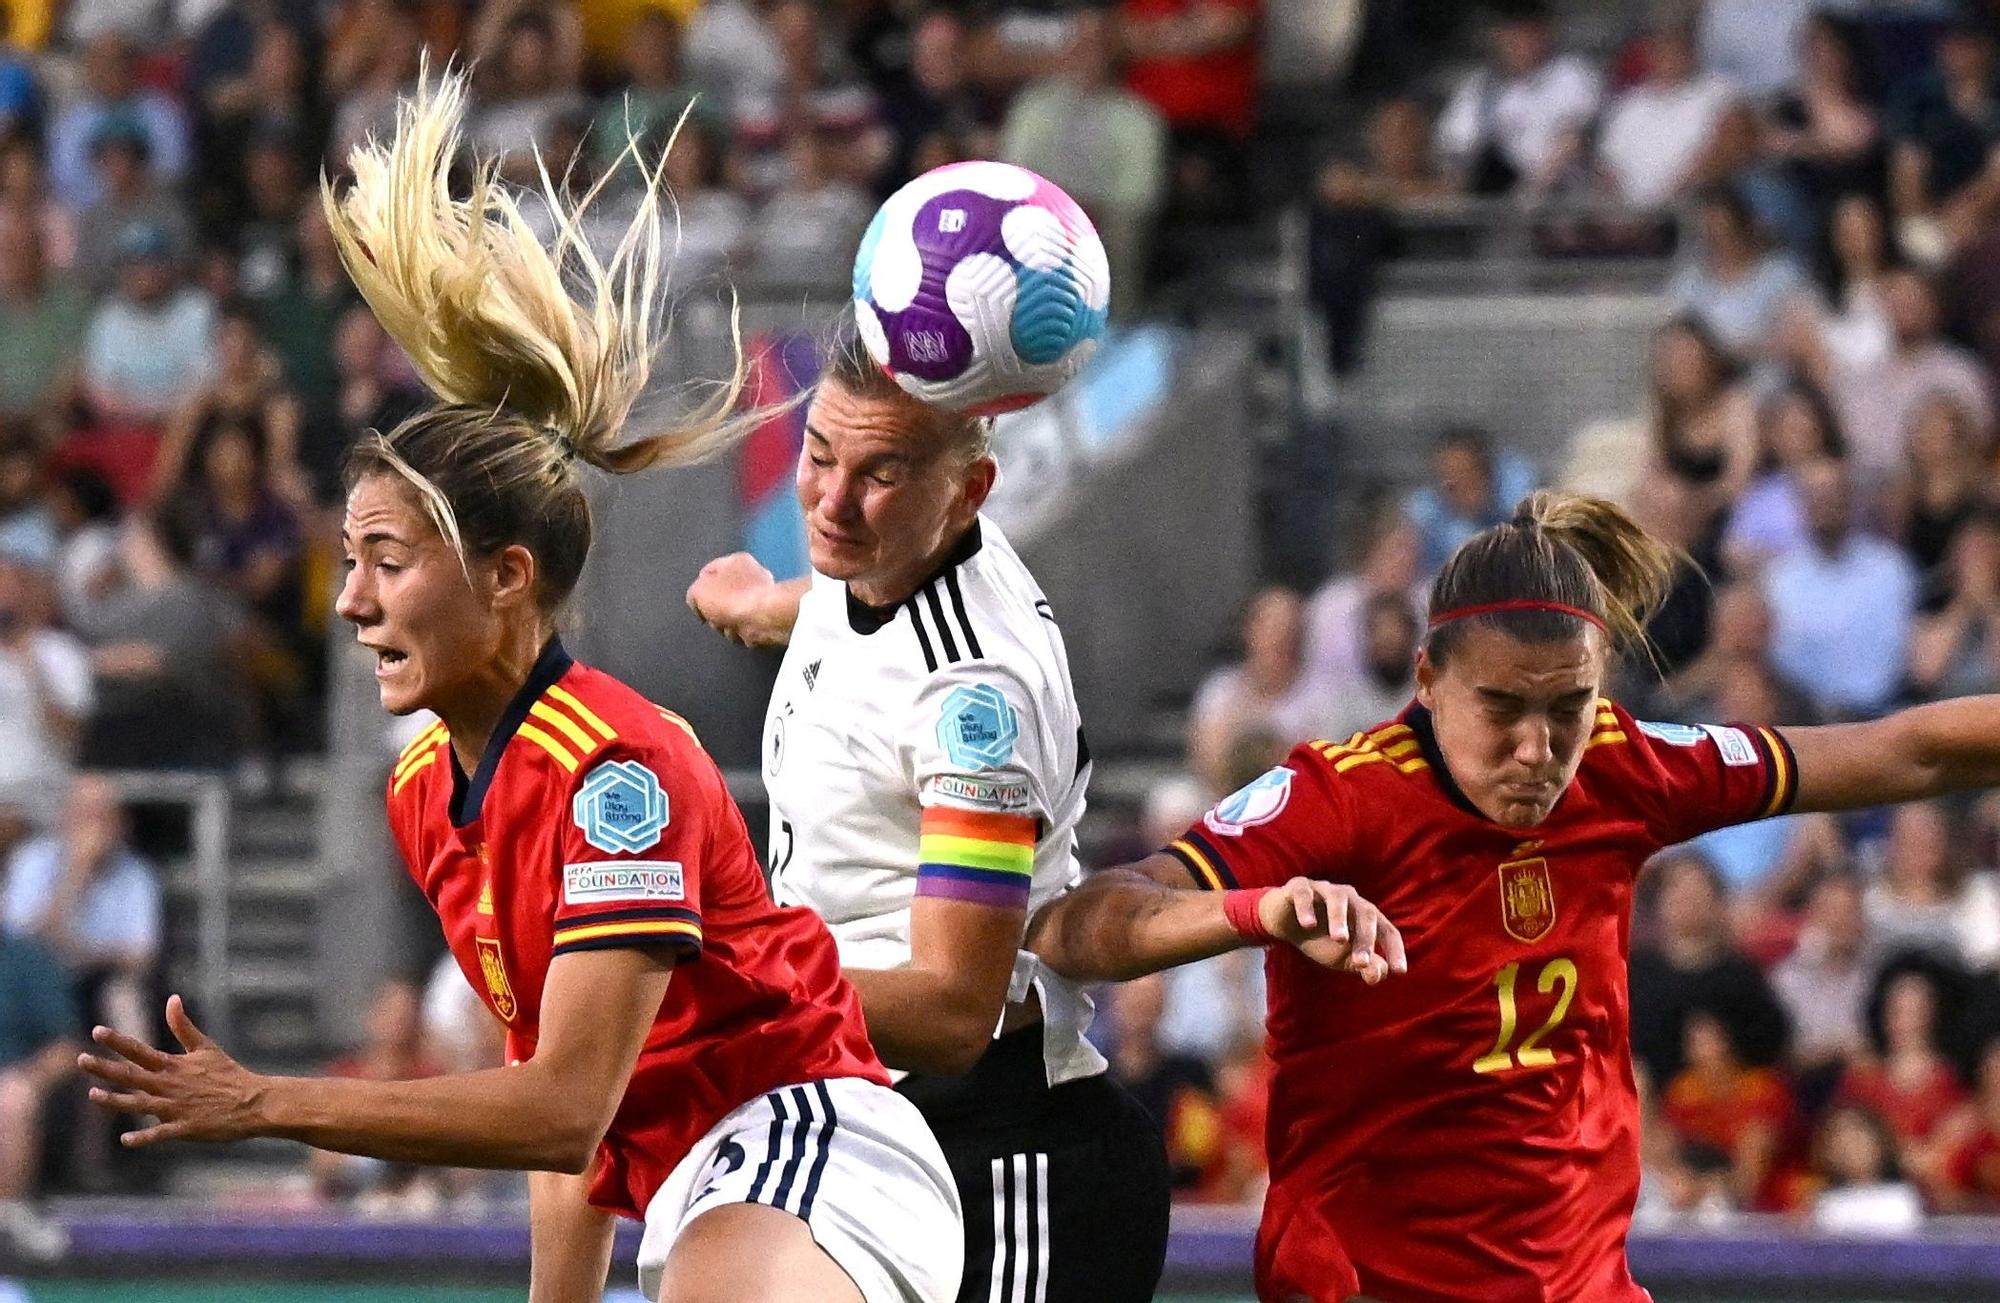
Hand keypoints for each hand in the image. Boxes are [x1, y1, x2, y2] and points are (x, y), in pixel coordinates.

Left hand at [78, 995, 267, 1146]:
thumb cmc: (228, 1073)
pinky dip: (144, 1137)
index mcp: (175, 1066)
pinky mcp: (185, 1127)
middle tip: (81, 1059)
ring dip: (115, 1101)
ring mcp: (176, 1107)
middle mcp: (171, 1085)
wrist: (253, 1101)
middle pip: (131, 1075)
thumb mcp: (205, 1047)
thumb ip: (184, 1026)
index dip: (118, 1041)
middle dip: (105, 1068)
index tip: (97, 1031)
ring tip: (93, 1096)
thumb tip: (172, 999)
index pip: (140, 1050)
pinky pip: (160, 1133)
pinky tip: (126, 1140)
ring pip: (139, 1104)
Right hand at [686, 552, 782, 646]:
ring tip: (731, 625)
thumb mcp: (697, 592)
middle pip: (722, 597)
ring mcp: (763, 596)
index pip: (709, 573)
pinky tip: (742, 631)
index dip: (700, 590)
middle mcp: (754, 574)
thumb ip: (693, 594)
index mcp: (737, 561)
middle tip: (716, 616)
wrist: (760, 620)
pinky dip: (742, 633)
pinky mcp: (769, 616)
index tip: (699, 603)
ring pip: (733, 616)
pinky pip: (746, 628)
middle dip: (715, 612)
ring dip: (727, 625)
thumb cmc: (732, 600)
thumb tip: (698, 602)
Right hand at [1258, 878, 1406, 983]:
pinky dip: (1307, 908)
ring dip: (1340, 919)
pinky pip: (1305, 894)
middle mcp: (1350, 898)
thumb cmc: (1320, 940)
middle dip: (1366, 938)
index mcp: (1365, 915)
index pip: (1387, 930)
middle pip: (1366, 913)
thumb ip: (1362, 966)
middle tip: (1361, 963)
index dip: (1395, 950)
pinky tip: (1308, 925)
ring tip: (1339, 940)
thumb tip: (1378, 976)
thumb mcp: (1342, 958)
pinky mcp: (1299, 887)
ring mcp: (1325, 889)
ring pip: (1338, 898)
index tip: (1399, 972)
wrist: (1284, 923)